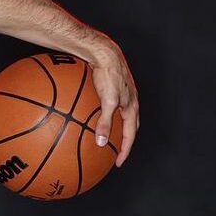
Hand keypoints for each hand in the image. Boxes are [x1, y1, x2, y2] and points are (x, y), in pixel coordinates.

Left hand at [89, 40, 138, 165]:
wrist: (103, 52)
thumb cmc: (109, 74)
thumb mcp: (108, 101)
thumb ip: (105, 122)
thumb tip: (101, 143)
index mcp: (132, 107)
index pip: (131, 134)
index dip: (125, 150)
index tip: (118, 162)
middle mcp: (128, 101)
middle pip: (128, 126)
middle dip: (122, 141)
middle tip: (113, 152)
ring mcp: (119, 94)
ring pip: (116, 116)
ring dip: (111, 127)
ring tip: (100, 137)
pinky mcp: (108, 88)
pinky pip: (104, 106)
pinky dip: (97, 115)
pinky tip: (83, 118)